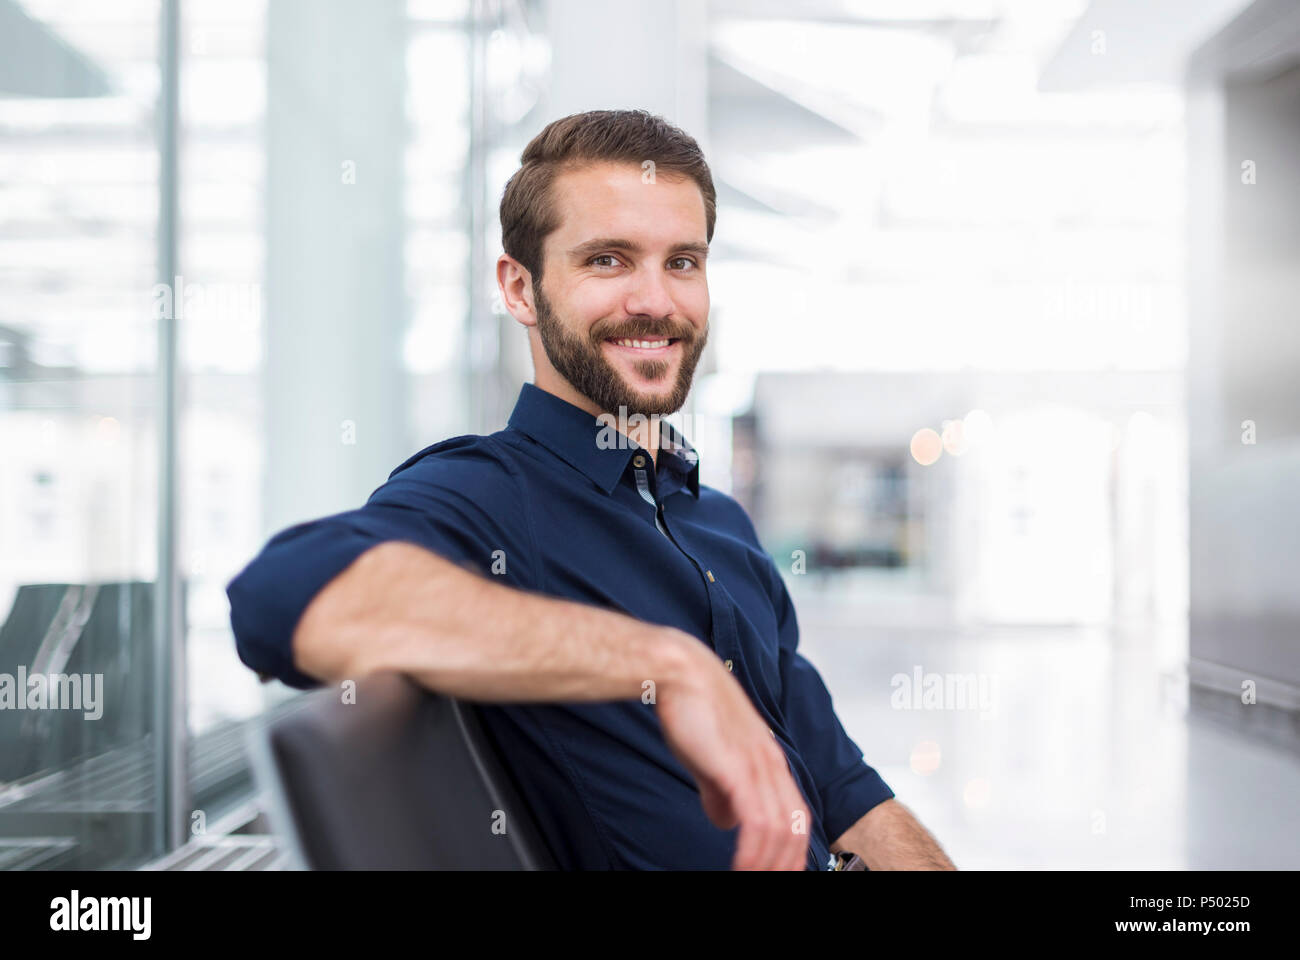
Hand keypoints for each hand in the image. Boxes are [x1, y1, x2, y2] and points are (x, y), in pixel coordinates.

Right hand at [654, 632, 810, 870]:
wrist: (680, 674)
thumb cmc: (692, 708)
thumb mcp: (710, 758)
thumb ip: (720, 791)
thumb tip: (726, 821)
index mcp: (769, 761)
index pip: (795, 816)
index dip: (791, 849)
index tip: (779, 870)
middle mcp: (772, 765)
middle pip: (796, 829)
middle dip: (785, 864)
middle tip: (768, 882)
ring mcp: (758, 766)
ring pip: (779, 831)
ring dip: (767, 864)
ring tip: (750, 880)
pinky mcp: (739, 769)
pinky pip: (757, 822)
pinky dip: (753, 852)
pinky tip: (742, 868)